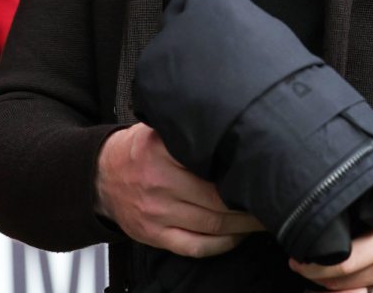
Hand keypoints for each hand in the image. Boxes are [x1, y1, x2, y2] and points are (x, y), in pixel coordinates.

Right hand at [95, 123, 262, 257]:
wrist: (100, 176)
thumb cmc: (139, 149)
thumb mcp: (160, 128)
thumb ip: (190, 130)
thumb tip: (235, 123)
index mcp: (161, 151)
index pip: (212, 166)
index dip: (242, 174)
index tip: (265, 172)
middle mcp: (159, 184)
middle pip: (218, 200)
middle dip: (250, 205)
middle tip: (272, 200)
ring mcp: (156, 214)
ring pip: (211, 226)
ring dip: (242, 226)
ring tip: (261, 218)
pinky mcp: (154, 235)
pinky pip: (195, 247)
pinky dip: (221, 245)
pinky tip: (236, 237)